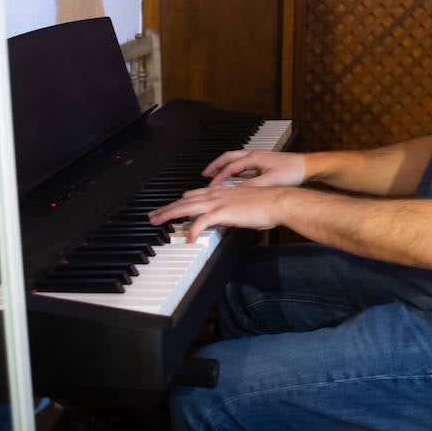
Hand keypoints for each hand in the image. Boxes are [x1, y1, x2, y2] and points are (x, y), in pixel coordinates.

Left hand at [148, 185, 286, 240]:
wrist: (278, 201)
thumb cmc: (266, 204)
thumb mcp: (244, 204)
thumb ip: (232, 210)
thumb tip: (227, 218)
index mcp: (221, 192)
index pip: (194, 195)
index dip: (179, 202)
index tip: (169, 208)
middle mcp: (216, 194)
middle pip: (185, 200)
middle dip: (167, 208)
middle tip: (153, 215)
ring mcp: (218, 202)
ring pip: (187, 207)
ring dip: (170, 214)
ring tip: (157, 221)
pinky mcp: (223, 212)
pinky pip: (202, 222)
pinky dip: (193, 230)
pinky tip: (187, 238)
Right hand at [203, 149, 306, 188]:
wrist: (308, 167)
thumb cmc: (292, 172)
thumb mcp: (270, 182)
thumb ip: (251, 187)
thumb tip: (235, 193)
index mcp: (253, 158)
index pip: (229, 167)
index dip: (218, 177)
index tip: (210, 186)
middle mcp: (254, 154)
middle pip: (228, 157)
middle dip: (215, 165)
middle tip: (204, 173)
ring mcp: (259, 157)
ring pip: (235, 159)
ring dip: (224, 166)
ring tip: (215, 174)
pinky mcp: (264, 162)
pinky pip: (243, 164)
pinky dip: (234, 169)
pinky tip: (235, 178)